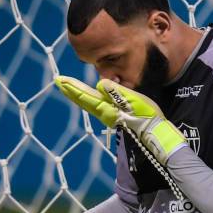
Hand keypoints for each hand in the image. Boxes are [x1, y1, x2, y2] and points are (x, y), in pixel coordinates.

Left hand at [55, 76, 186, 164]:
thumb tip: (99, 84)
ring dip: (76, 95)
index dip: (73, 87)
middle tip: (58, 81)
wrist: (154, 133)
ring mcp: (108, 116)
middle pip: (83, 100)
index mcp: (107, 107)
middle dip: (70, 90)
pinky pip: (95, 106)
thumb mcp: (133, 100)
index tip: (60, 79)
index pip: (86, 95)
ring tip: (68, 88)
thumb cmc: (146, 116)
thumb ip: (116, 92)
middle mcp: (104, 113)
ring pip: (87, 103)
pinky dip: (86, 100)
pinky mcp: (114, 117)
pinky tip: (86, 98)